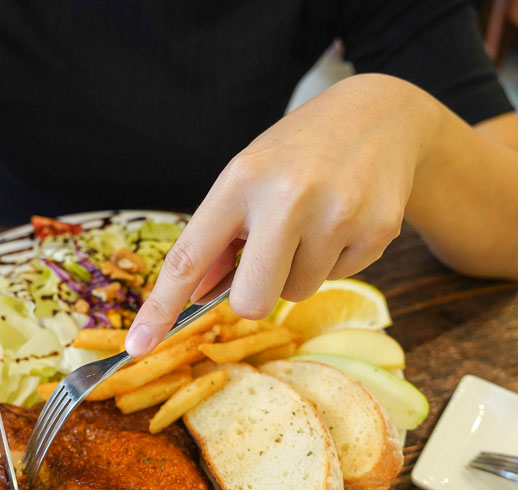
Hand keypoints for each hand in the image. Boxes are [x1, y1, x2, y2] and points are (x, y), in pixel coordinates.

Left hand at [124, 74, 440, 355]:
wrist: (379, 115)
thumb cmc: (297, 153)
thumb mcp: (247, 177)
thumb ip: (220, 236)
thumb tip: (195, 297)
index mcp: (241, 181)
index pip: (189, 258)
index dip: (161, 308)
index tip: (138, 346)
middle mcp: (287, 199)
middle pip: (251, 301)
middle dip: (253, 292)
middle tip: (269, 256)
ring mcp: (337, 216)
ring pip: (296, 293)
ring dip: (298, 270)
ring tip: (313, 221)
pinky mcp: (377, 231)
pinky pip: (338, 278)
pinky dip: (335, 258)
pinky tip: (344, 217)